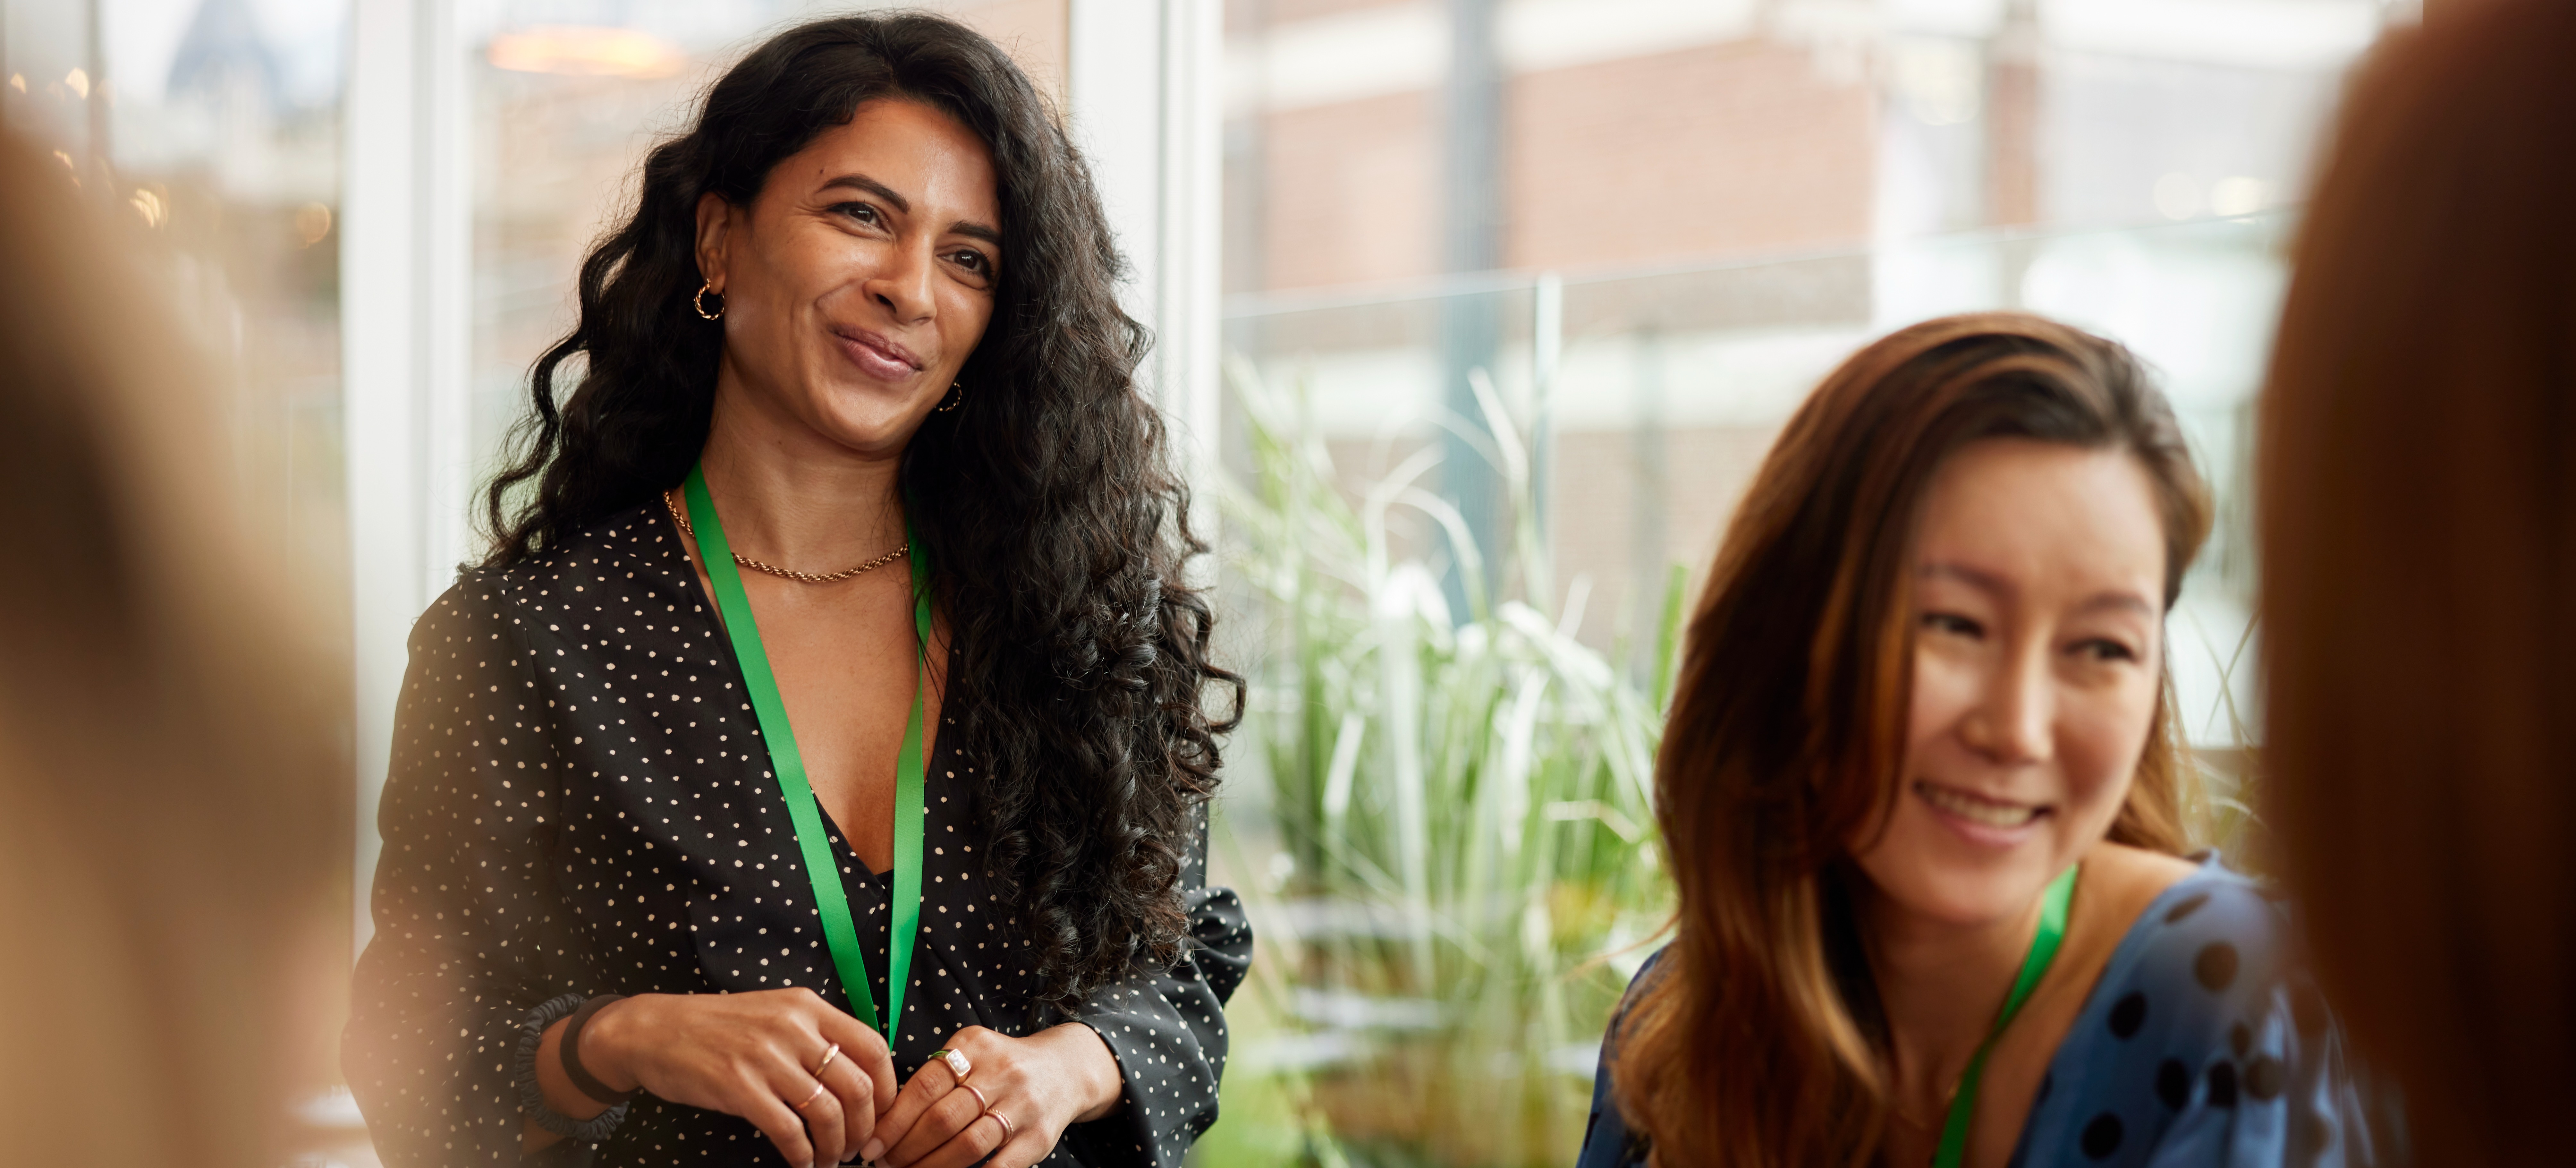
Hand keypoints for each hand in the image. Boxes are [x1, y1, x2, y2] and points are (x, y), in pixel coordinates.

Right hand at [581, 988, 899, 1166]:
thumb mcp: (775, 1013)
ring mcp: (765, 1058)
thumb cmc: (718, 1027)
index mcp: (807, 1007)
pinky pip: (788, 1131)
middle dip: (865, 1127)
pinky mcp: (738, 1088)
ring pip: (827, 1113)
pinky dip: (802, 1154)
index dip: (887, 1088)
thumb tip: (859, 1076)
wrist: (654, 1031)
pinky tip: (802, 1162)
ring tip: (830, 1159)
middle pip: (857, 1086)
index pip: (873, 1047)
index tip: (883, 1114)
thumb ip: (815, 1035)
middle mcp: (792, 1028)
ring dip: (835, 1146)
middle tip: (857, 1148)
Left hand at [859, 1023, 1123, 1167]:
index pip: (925, 1086)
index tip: (872, 1145)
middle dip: (907, 1148)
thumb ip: (935, 1079)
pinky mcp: (1038, 1137)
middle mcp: (1001, 1073)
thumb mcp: (971, 1054)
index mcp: (975, 1047)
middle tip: (887, 1163)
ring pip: (968, 1145)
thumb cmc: (1003, 1068)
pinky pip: (1000, 1166)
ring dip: (931, 1166)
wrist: (1066, 1069)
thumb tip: (886, 1122)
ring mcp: (1022, 1105)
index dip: (894, 1120)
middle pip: (943, 1118)